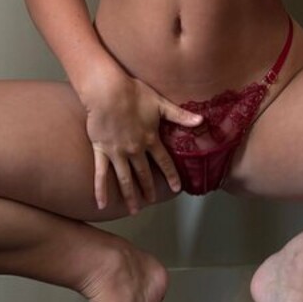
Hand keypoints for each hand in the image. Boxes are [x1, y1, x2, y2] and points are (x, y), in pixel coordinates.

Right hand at [82, 71, 202, 212]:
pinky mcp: (101, 151)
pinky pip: (100, 174)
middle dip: (149, 189)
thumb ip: (180, 115)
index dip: (171, 175)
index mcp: (150, 139)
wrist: (107, 92)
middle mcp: (135, 150)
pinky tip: (101, 204)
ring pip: (125, 179)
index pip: (164, 161)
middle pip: (144, 174)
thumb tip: (201, 121)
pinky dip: (101, 190)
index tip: (177, 188)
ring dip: (130, 195)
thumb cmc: (134, 94)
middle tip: (151, 202)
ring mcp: (117, 152)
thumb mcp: (160, 103)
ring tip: (134, 210)